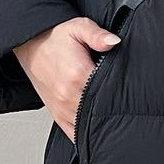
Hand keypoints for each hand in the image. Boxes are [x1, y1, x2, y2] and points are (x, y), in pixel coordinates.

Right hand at [13, 16, 121, 142]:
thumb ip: (97, 35)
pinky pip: (74, 135)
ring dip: (101, 123)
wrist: (31, 44)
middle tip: (127, 105)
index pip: (107, 91)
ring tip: (115, 117)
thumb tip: (114, 41)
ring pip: (87, 127)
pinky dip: (86, 136)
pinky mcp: (57, 115)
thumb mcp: (78, 27)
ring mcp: (62, 108)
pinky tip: (98, 131)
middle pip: (100, 111)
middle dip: (114, 110)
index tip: (132, 92)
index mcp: (76, 74)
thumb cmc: (55, 37)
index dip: (123, 93)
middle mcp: (68, 96)